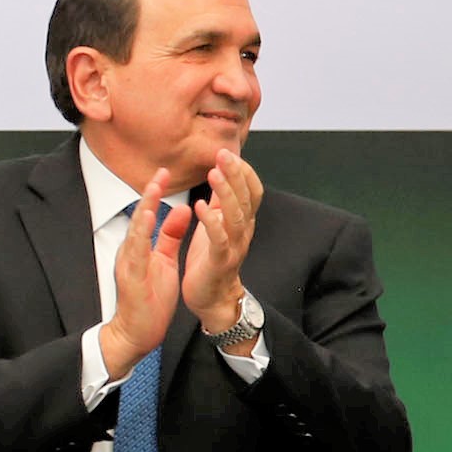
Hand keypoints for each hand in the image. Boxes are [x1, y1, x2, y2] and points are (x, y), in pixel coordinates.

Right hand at [100, 170, 196, 379]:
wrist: (136, 331)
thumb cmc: (149, 298)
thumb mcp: (163, 260)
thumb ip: (170, 236)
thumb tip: (180, 210)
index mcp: (140, 247)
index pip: (149, 215)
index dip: (156, 193)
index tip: (165, 173)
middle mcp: (131, 252)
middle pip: (139, 218)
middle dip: (149, 194)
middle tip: (160, 172)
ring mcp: (128, 264)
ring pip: (135, 232)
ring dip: (143, 210)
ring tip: (152, 190)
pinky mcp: (130, 277)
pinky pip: (136, 252)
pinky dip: (141, 234)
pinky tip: (147, 220)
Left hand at [185, 149, 261, 339]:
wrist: (211, 298)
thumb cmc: (211, 260)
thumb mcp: (216, 226)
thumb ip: (221, 204)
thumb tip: (223, 176)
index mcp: (241, 222)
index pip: (251, 191)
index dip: (243, 172)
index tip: (229, 153)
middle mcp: (243, 232)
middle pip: (246, 198)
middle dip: (236, 175)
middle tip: (223, 154)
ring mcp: (234, 247)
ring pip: (236, 216)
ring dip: (226, 193)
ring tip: (214, 173)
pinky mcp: (219, 261)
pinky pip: (219, 239)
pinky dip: (210, 221)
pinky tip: (199, 205)